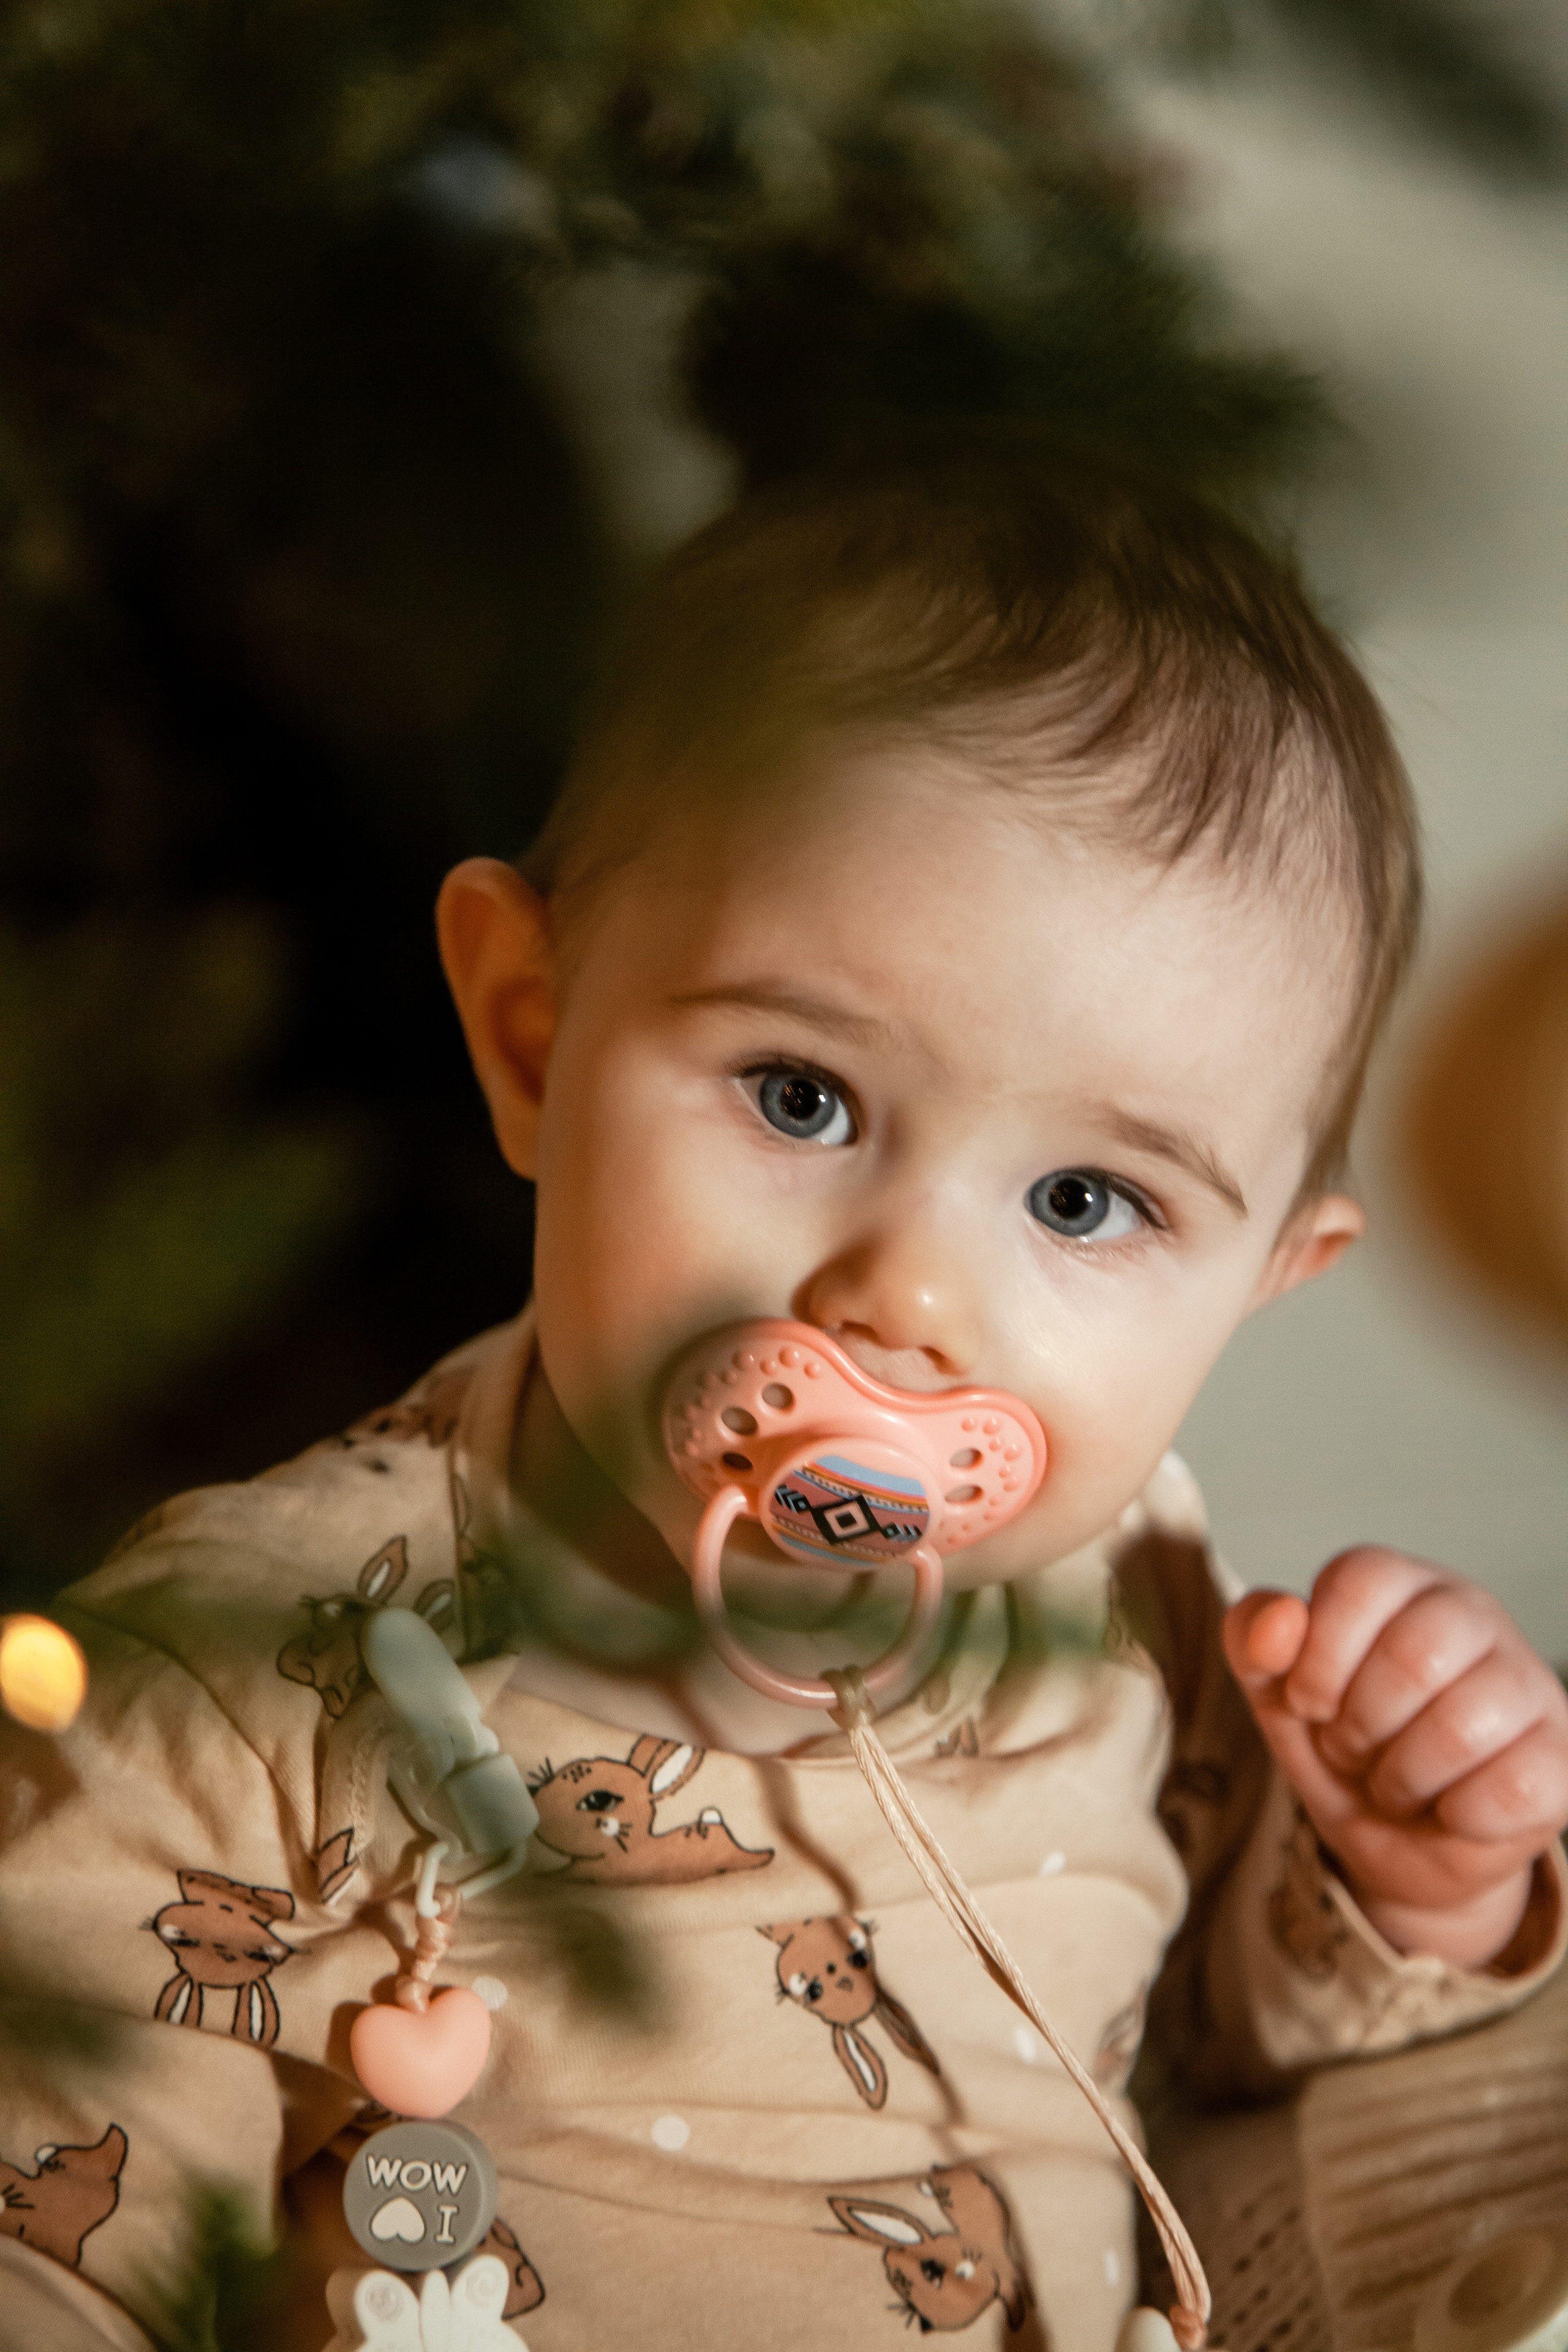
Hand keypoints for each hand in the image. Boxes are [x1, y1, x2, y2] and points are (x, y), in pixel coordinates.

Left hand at [1225, 1546, 1567, 1969]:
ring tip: (1396, 1780)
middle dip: (1360, 1725)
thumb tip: (1282, 1618)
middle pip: (1415, 1655)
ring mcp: (1529, 1683)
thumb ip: (1253, 1639)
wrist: (1395, 1841)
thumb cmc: (1342, 1743)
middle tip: (1354, 1747)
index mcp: (1404, 1583)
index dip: (1319, 1657)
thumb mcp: (1276, 1690)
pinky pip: (1508, 1790)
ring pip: (1463, 1727)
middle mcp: (1475, 1615)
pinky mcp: (1560, 1756)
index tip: (1310, 1701)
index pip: (1362, 1578)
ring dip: (1402, 1778)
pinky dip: (1457, 1815)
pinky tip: (1449, 1806)